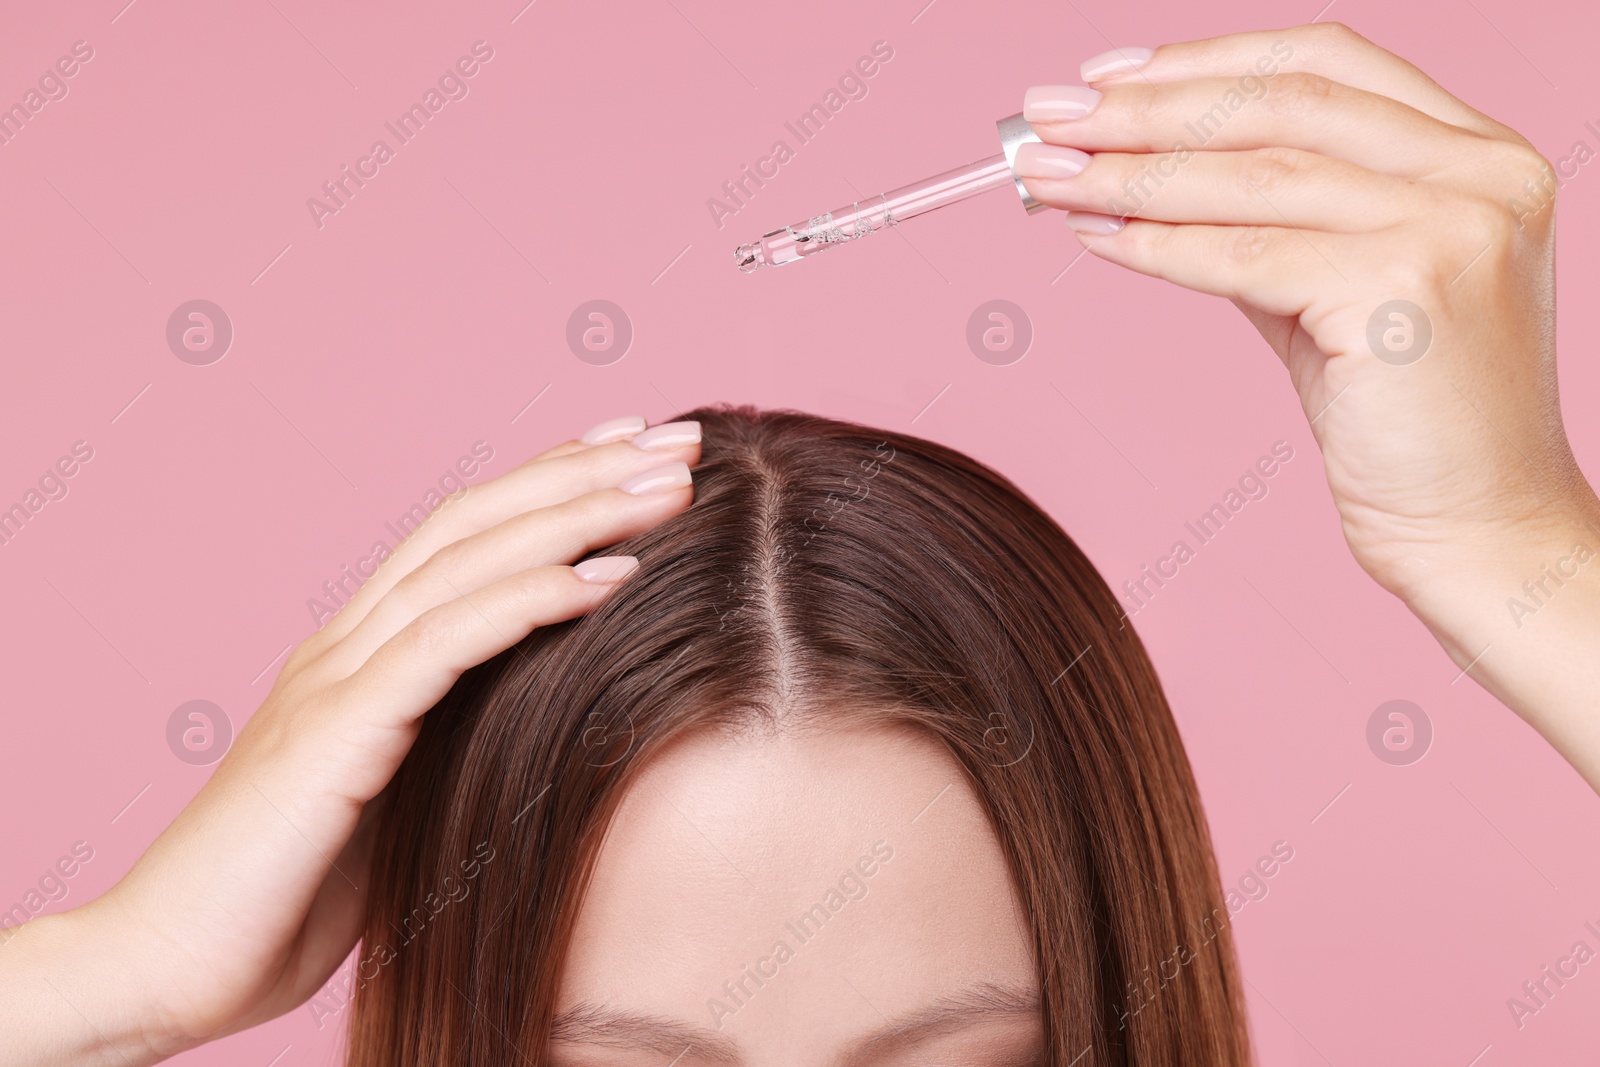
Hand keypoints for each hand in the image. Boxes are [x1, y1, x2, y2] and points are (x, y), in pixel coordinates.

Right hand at [0, 416, 700, 1064]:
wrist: (166, 969)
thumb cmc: (283, 902)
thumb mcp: (397, 804)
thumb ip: (453, 750)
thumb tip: (544, 734)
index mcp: (357, 658)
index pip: (464, 538)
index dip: (550, 482)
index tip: (636, 451)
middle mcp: (343, 645)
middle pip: (475, 520)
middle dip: (582, 472)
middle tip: (679, 440)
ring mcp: (333, 679)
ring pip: (467, 561)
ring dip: (578, 514)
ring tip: (670, 485)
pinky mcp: (335, 731)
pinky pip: (448, 643)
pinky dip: (533, 598)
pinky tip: (612, 572)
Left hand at [1013, 24, 1599, 782]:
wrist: (1477, 526)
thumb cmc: (1405, 414)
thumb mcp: (1339, 286)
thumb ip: (1270, 220)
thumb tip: (1141, 176)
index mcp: (1477, 152)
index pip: (1323, 60)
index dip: (1204, 60)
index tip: (1106, 76)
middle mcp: (1480, 173)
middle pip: (1279, 104)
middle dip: (1145, 109)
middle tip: (1047, 119)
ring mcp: (1451, 227)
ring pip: (1252, 176)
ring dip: (1131, 173)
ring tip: (1048, 177)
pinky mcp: (1402, 291)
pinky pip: (1245, 256)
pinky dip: (1158, 245)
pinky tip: (1097, 239)